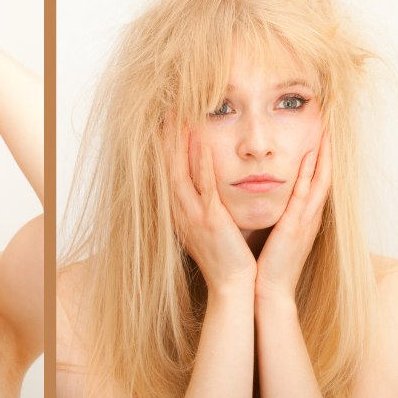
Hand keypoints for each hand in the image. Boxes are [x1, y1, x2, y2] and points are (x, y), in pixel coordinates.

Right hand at [170, 128, 256, 292]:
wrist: (232, 284)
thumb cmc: (224, 258)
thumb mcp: (207, 229)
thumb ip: (202, 208)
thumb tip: (203, 192)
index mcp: (180, 213)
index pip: (168, 174)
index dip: (165, 149)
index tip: (165, 126)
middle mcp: (180, 211)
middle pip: (168, 168)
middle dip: (166, 140)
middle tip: (166, 113)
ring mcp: (193, 215)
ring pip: (180, 172)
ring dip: (179, 144)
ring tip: (179, 118)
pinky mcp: (210, 218)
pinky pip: (204, 185)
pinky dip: (201, 162)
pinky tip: (202, 142)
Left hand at [256, 134, 330, 301]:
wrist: (267, 290)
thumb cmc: (268, 263)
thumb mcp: (275, 233)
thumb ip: (277, 215)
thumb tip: (269, 199)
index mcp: (303, 217)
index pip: (315, 180)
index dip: (320, 158)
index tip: (319, 135)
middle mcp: (309, 216)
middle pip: (323, 176)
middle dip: (327, 151)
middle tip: (329, 125)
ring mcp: (305, 221)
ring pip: (319, 181)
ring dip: (323, 156)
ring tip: (326, 133)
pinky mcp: (295, 227)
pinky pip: (304, 196)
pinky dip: (307, 175)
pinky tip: (308, 158)